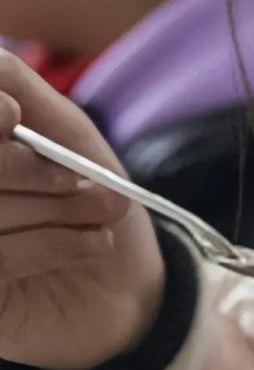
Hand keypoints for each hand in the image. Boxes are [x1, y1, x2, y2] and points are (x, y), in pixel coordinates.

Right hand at [0, 52, 164, 369]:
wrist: (126, 285)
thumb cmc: (88, 196)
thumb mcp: (61, 130)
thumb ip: (11, 84)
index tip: (11, 113)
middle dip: (27, 169)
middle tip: (80, 181)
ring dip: (54, 208)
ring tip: (105, 210)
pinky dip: (53, 244)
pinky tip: (95, 242)